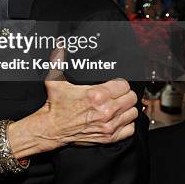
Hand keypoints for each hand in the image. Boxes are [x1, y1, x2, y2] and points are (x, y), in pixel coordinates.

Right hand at [8, 48, 137, 157]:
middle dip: (125, 94)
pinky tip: (118, 118)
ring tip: (118, 105)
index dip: (120, 83)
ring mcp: (109, 125)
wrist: (51, 128)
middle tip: (117, 94)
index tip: (114, 84)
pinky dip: (126, 123)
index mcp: (96, 95)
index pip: (124, 85)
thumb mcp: (55, 81)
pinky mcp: (109, 137)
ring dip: (127, 108)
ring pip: (133, 113)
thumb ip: (58, 61)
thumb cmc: (55, 105)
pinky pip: (130, 129)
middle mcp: (106, 110)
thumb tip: (59, 46)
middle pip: (131, 98)